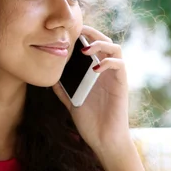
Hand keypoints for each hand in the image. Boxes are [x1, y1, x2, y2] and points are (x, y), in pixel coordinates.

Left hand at [53, 25, 129, 155]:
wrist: (104, 140)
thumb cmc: (90, 122)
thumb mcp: (71, 102)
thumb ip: (63, 89)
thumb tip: (49, 77)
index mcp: (94, 72)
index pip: (91, 46)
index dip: (82, 35)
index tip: (67, 32)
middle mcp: (106, 71)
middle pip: (103, 40)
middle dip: (91, 32)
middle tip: (76, 30)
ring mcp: (115, 76)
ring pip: (115, 47)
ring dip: (100, 43)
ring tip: (85, 49)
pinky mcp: (122, 84)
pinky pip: (120, 64)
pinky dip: (108, 61)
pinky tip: (95, 68)